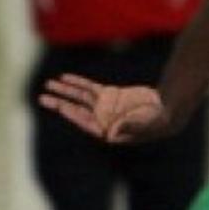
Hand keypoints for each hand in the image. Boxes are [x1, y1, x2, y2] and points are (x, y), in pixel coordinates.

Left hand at [39, 73, 168, 143]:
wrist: (166, 111)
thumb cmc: (156, 124)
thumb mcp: (144, 126)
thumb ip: (129, 127)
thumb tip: (113, 130)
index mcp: (107, 131)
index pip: (84, 122)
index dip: (71, 114)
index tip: (61, 107)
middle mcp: (102, 120)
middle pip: (76, 109)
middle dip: (59, 103)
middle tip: (42, 98)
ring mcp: (104, 107)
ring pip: (79, 97)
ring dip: (64, 90)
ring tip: (48, 84)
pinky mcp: (110, 94)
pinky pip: (89, 87)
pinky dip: (77, 82)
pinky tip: (65, 78)